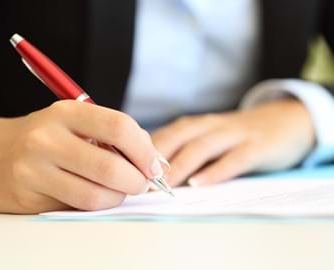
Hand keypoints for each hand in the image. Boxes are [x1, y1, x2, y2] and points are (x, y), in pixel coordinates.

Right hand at [0, 100, 163, 213]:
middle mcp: (48, 138)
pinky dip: (96, 205)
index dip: (145, 151)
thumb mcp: (78, 123)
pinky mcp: (28, 196)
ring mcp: (35, 169)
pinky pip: (76, 208)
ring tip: (118, 190)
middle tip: (141, 183)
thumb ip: (116, 136)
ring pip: (95, 195)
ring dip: (118, 197)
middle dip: (137, 181)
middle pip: (110, 167)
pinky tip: (94, 194)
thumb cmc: (48, 136)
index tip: (154, 166)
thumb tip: (153, 162)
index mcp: (68, 112)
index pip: (119, 128)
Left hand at [152, 99, 314, 186]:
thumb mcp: (207, 137)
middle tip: (136, 180)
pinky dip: (215, 171)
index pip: (163, 136)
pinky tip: (200, 184)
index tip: (124, 170)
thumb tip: (148, 172)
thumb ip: (183, 150)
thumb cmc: (235, 135)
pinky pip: (233, 159)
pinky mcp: (256, 145)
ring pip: (201, 147)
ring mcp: (233, 134)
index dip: (141, 152)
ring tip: (162, 185)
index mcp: (194, 125)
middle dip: (154, 159)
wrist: (284, 120)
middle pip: (177, 138)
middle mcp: (209, 125)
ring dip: (180, 166)